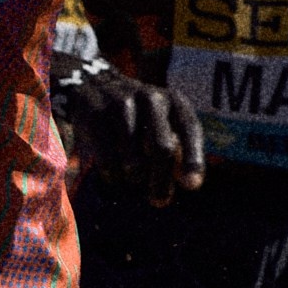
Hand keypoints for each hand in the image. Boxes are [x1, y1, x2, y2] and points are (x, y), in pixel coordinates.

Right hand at [67, 70, 205, 202]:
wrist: (94, 86)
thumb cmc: (139, 116)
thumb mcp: (164, 121)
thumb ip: (178, 147)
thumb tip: (188, 183)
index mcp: (175, 101)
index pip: (189, 130)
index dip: (193, 159)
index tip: (192, 186)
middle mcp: (152, 98)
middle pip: (161, 148)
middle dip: (161, 180)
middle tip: (159, 202)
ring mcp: (122, 105)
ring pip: (133, 160)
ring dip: (134, 178)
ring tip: (132, 177)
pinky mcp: (96, 117)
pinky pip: (108, 162)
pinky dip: (112, 176)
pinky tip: (112, 175)